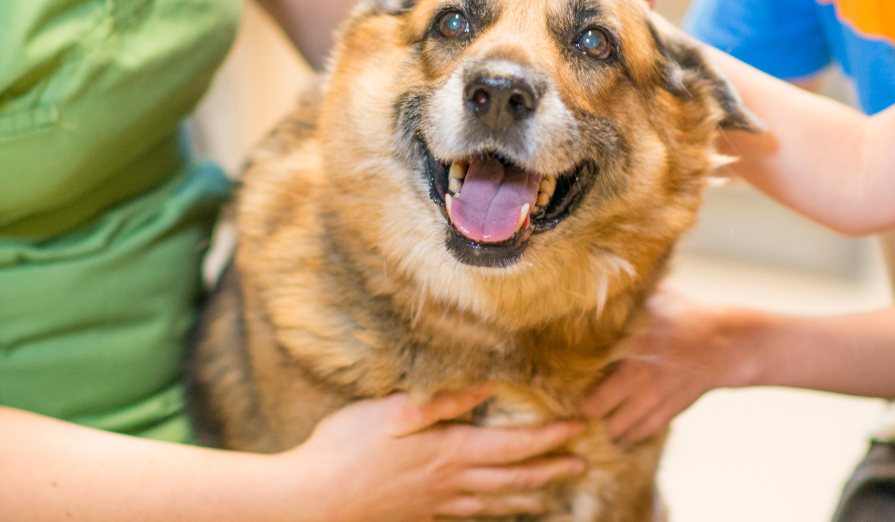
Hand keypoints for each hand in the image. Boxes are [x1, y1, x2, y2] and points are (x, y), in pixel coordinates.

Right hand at [288, 386, 585, 521]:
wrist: (314, 500)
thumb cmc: (347, 449)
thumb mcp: (395, 411)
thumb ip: (444, 400)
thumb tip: (488, 385)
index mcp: (450, 451)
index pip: (514, 445)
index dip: (549, 437)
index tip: (578, 427)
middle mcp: (450, 482)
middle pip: (513, 479)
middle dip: (549, 470)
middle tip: (580, 465)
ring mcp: (434, 503)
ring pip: (493, 503)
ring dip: (525, 498)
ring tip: (547, 498)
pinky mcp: (416, 515)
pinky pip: (465, 516)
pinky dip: (487, 513)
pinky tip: (485, 512)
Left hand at [582, 285, 771, 443]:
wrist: (727, 341)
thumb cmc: (684, 315)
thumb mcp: (655, 297)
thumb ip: (627, 297)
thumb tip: (595, 282)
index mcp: (631, 341)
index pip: (586, 366)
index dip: (569, 374)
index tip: (560, 376)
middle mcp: (641, 372)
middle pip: (596, 405)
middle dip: (585, 407)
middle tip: (579, 404)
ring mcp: (656, 395)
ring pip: (619, 425)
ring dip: (606, 426)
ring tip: (598, 421)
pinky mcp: (671, 409)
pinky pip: (643, 431)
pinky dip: (629, 435)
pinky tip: (620, 433)